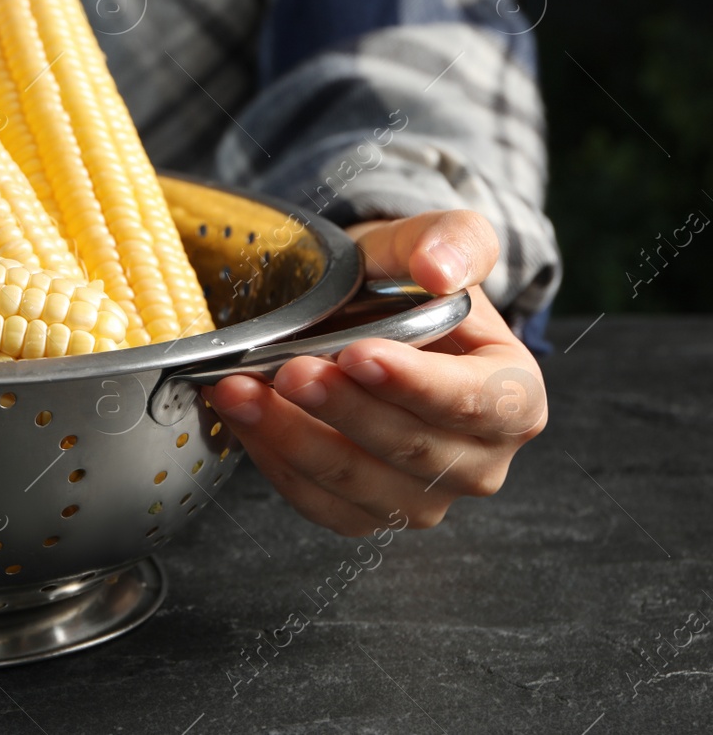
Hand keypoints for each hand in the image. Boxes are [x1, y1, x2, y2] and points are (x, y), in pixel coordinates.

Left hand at [207, 210, 545, 534]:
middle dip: (341, 409)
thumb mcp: (435, 242)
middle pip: (411, 449)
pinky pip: (317, 502)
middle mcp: (478, 461)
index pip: (474, 402)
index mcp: (515, 397)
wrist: (366, 315)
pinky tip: (242, 416)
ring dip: (292, 437)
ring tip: (240, 389)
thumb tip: (438, 270)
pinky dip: (273, 459)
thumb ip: (451, 241)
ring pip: (357, 484)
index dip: (415, 384)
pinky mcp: (365, 514)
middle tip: (287, 369)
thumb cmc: (408, 285)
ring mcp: (422, 498)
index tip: (357, 354)